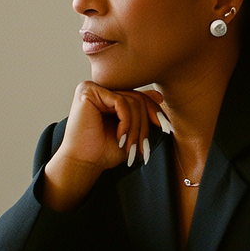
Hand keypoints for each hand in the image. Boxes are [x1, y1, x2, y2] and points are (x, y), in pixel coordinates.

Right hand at [40, 82, 172, 211]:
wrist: (83, 163)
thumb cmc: (102, 151)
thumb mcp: (129, 130)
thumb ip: (140, 112)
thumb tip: (159, 94)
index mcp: (106, 95)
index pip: (137, 97)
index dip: (153, 112)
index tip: (165, 127)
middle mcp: (98, 88)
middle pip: (136, 98)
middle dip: (144, 125)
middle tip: (142, 147)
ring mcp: (92, 87)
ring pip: (131, 101)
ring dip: (135, 128)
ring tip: (130, 146)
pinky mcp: (88, 91)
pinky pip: (121, 102)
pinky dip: (126, 123)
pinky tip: (120, 137)